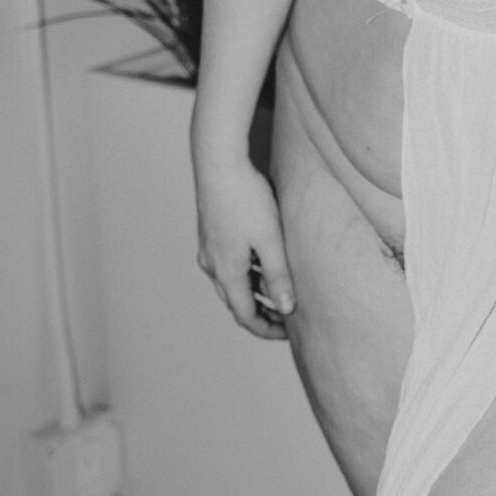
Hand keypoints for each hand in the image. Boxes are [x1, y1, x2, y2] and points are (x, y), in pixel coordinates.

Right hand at [193, 150, 296, 339]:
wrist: (219, 162)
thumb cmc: (247, 199)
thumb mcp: (270, 240)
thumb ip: (278, 276)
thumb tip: (286, 309)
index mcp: (227, 273)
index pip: (245, 315)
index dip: (266, 329)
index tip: (287, 333)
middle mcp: (212, 265)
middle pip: (236, 301)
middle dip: (261, 312)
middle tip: (286, 315)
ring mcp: (208, 249)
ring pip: (232, 281)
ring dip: (254, 290)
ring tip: (280, 287)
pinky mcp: (210, 233)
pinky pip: (228, 263)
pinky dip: (246, 271)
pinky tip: (264, 258)